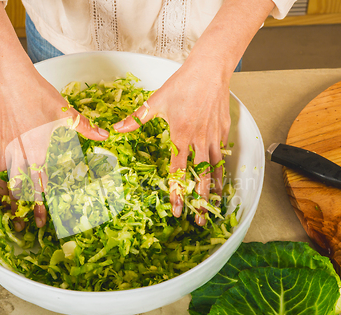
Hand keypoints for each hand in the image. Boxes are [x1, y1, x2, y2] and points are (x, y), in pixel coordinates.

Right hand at [0, 68, 108, 230]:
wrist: (13, 81)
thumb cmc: (41, 97)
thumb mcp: (68, 113)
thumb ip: (87, 128)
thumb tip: (105, 136)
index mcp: (41, 153)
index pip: (41, 187)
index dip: (41, 206)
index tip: (42, 222)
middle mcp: (22, 156)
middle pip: (22, 189)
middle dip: (23, 209)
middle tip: (22, 227)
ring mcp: (6, 148)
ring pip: (5, 179)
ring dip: (8, 196)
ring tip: (8, 210)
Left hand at [113, 56, 230, 225]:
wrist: (210, 70)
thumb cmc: (183, 84)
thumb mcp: (156, 101)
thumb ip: (137, 118)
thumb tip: (116, 129)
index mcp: (181, 136)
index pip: (179, 171)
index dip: (178, 192)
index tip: (177, 209)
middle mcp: (199, 140)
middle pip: (201, 177)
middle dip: (200, 200)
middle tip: (200, 219)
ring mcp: (214, 136)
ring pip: (216, 169)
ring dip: (214, 189)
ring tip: (215, 206)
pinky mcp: (223, 131)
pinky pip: (223, 155)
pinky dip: (222, 170)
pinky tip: (221, 180)